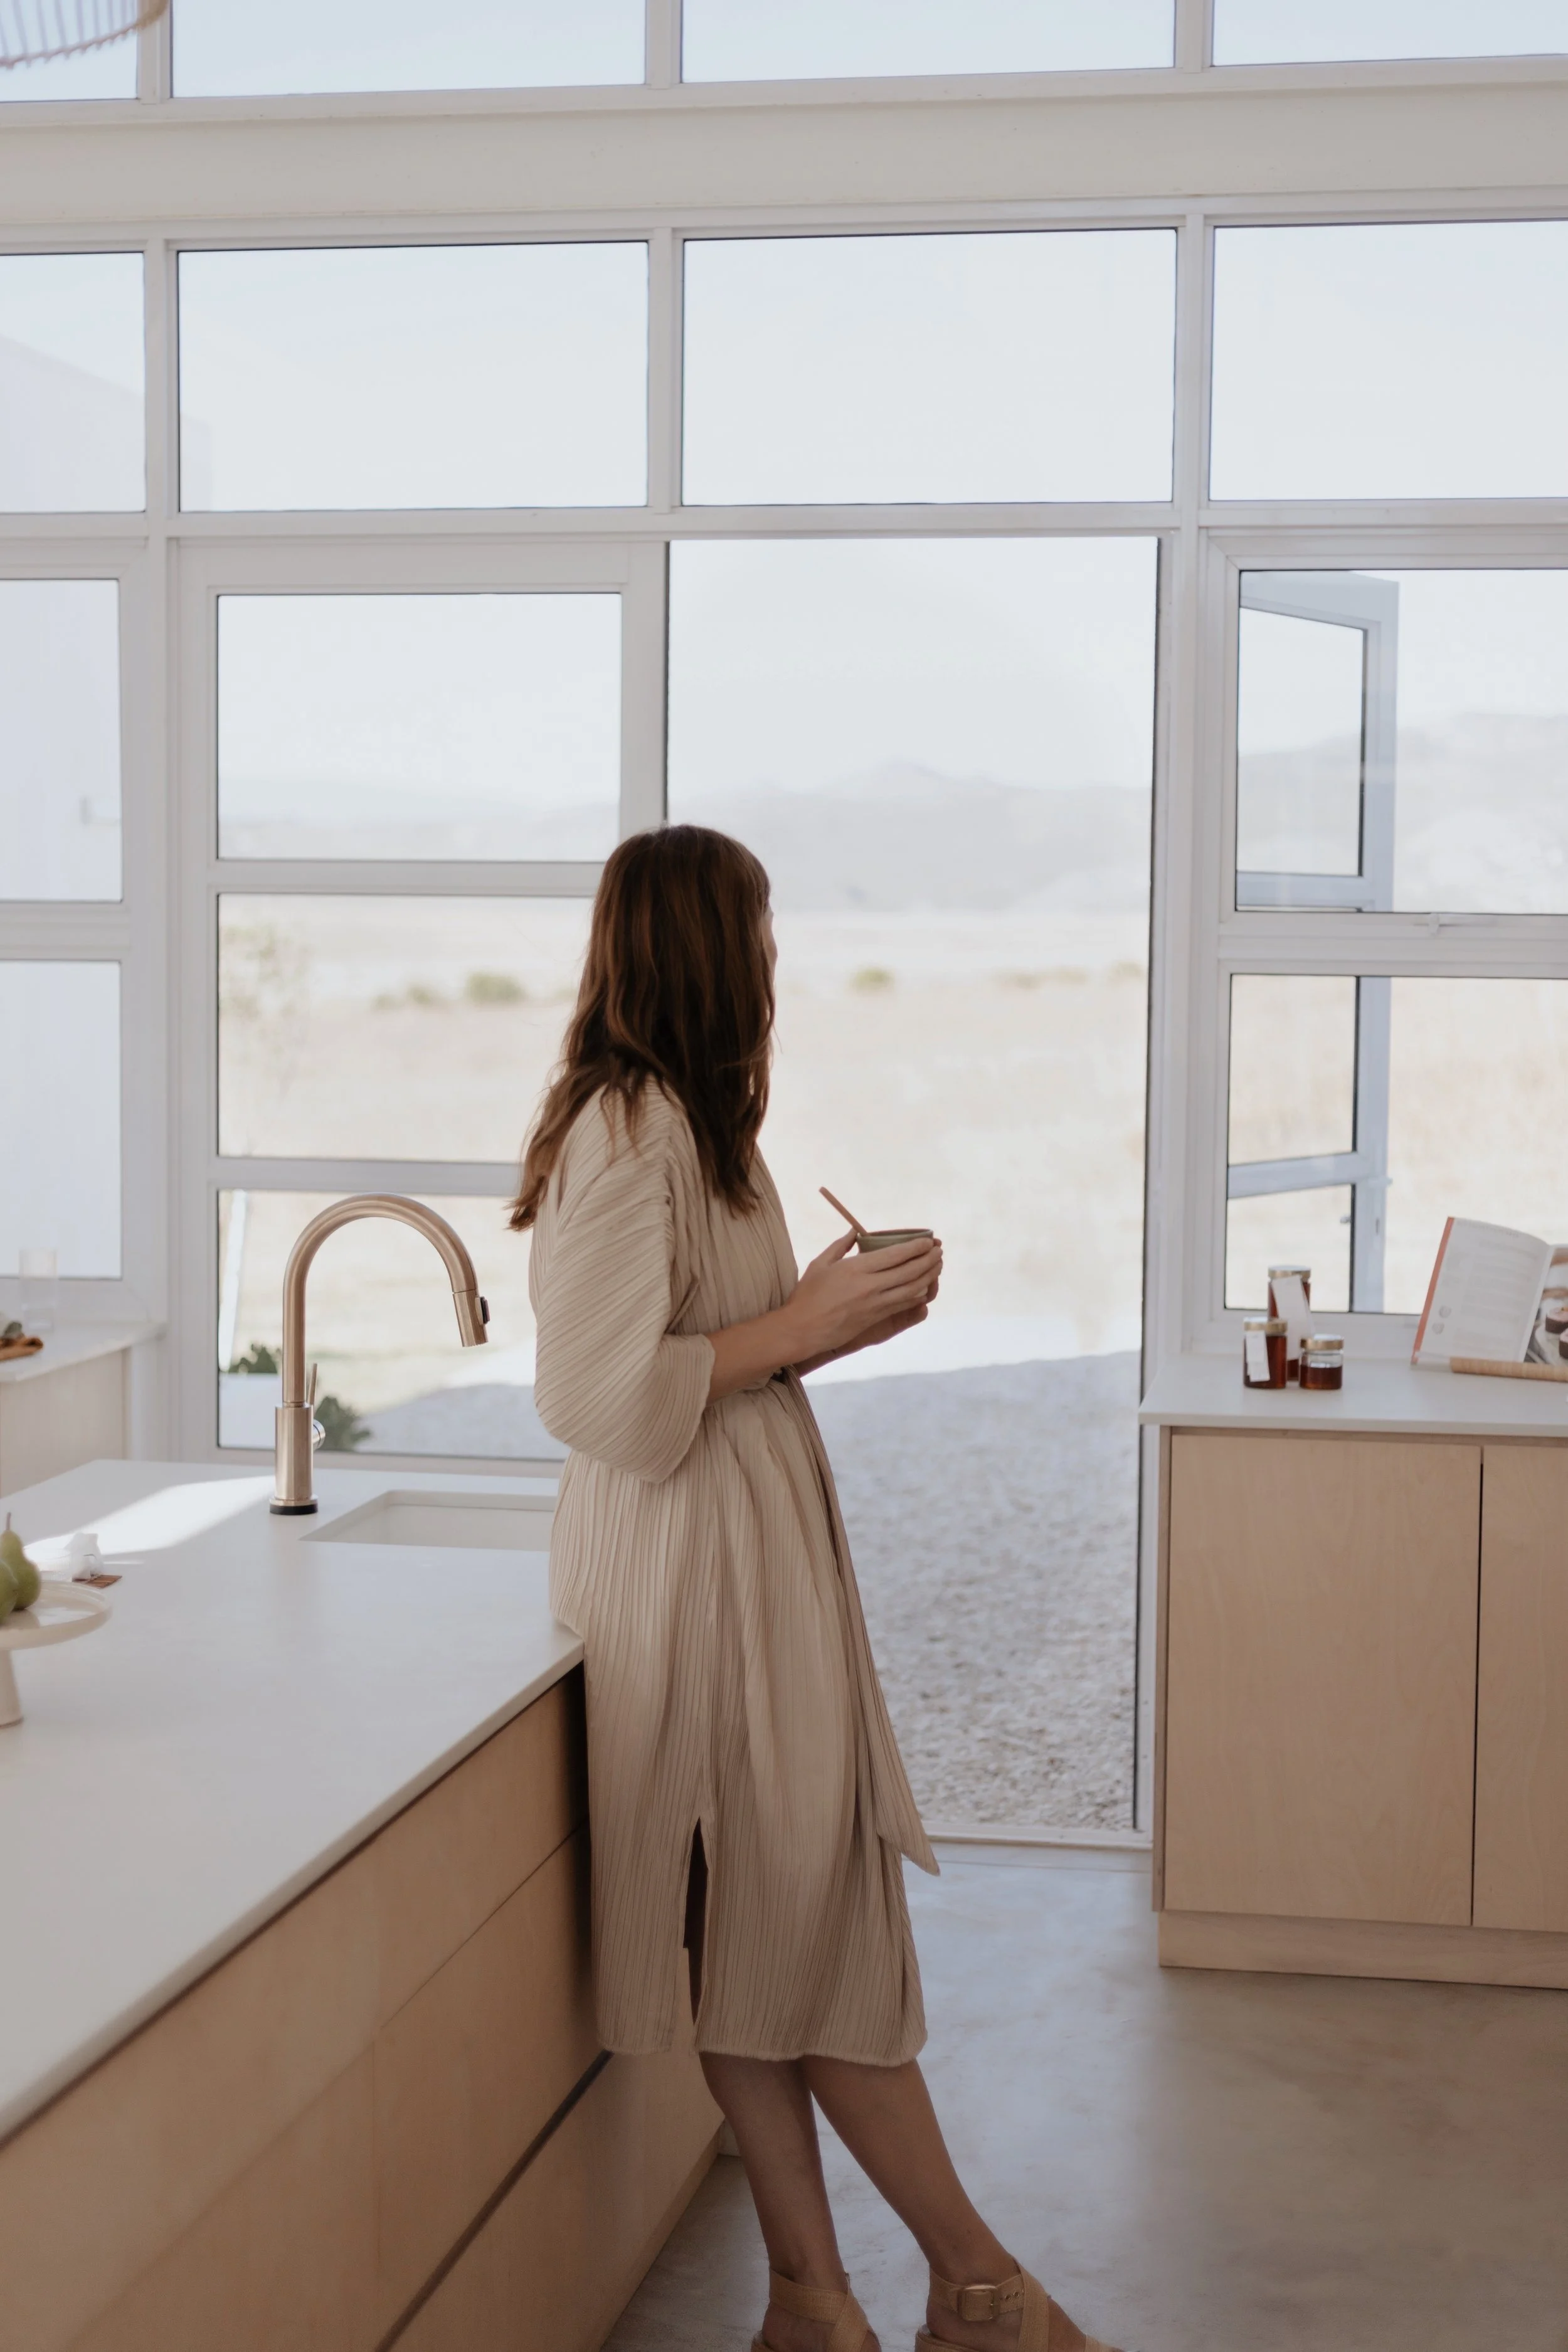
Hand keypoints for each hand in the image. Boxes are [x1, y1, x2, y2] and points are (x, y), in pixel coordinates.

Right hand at [783, 1231, 942, 1365]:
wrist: (803, 1330)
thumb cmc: (807, 1295)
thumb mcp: (820, 1264)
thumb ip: (840, 1246)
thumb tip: (855, 1231)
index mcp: (856, 1269)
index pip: (895, 1255)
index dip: (916, 1248)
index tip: (928, 1241)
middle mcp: (870, 1286)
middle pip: (909, 1271)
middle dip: (928, 1260)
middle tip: (939, 1251)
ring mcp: (875, 1304)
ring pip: (911, 1288)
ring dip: (928, 1276)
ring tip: (937, 1266)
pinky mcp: (876, 1318)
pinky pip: (903, 1303)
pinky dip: (917, 1293)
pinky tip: (923, 1287)